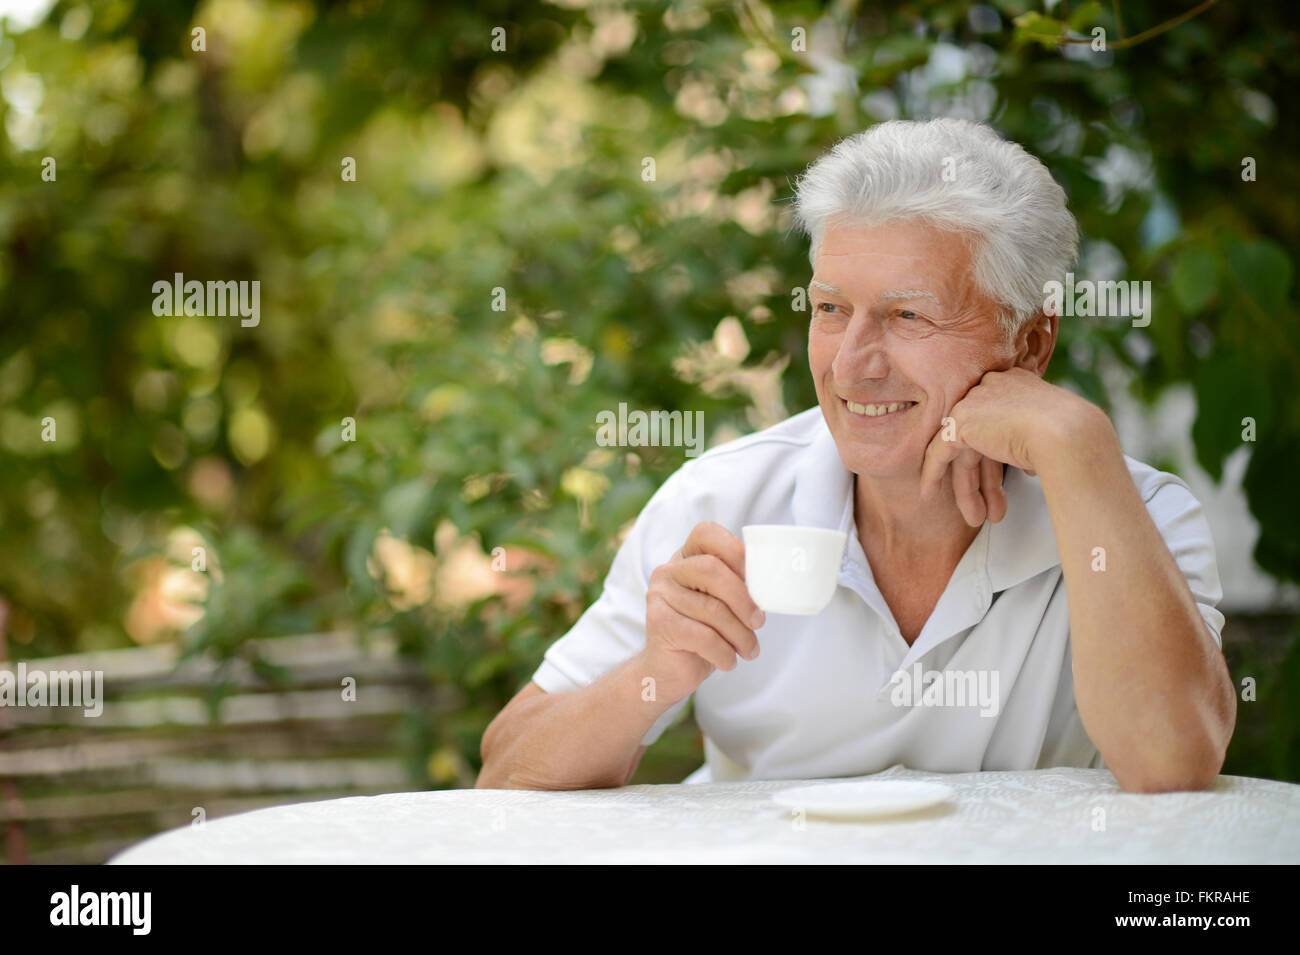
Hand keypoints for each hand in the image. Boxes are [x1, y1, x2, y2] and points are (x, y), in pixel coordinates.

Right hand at [642, 521, 764, 700]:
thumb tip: (770, 586)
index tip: (756, 577)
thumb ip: (737, 587)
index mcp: (686, 558)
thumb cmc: (703, 632)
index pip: (706, 534)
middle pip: (711, 569)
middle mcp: (668, 571)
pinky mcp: (659, 624)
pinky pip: (704, 637)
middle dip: (743, 599)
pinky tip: (729, 661)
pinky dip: (724, 653)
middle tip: (759, 622)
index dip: (734, 549)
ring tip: (749, 650)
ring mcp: (660, 596)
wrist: (669, 669)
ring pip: (712, 610)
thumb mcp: (722, 604)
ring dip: (740, 635)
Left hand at [919, 367, 1094, 526]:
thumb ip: (1028, 438)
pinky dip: (933, 474)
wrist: (1068, 434)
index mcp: (1016, 383)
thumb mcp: (1049, 433)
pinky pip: (939, 451)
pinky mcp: (960, 421)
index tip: (1003, 484)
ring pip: (963, 450)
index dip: (998, 460)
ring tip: (976, 518)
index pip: (998, 423)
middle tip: (993, 510)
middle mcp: (992, 386)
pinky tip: (929, 494)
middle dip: (986, 480)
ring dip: (968, 488)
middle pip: (980, 440)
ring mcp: (974, 401)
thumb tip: (1026, 461)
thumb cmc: (1072, 438)